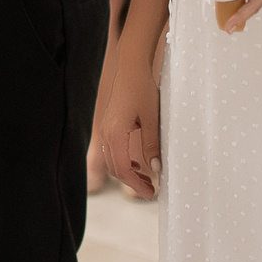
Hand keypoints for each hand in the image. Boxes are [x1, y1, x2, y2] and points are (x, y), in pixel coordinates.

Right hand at [94, 66, 162, 200]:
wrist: (130, 68)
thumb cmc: (141, 89)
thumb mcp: (152, 119)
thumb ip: (152, 145)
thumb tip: (156, 169)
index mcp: (115, 133)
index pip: (123, 169)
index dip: (137, 185)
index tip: (152, 193)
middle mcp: (106, 134)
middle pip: (116, 169)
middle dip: (133, 182)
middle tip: (152, 191)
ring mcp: (105, 130)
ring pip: (112, 161)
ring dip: (128, 173)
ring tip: (147, 178)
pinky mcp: (108, 126)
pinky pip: (112, 151)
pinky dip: (123, 161)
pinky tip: (137, 162)